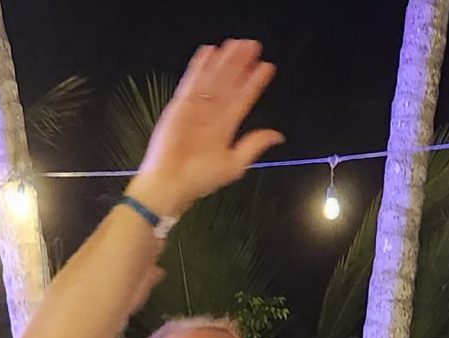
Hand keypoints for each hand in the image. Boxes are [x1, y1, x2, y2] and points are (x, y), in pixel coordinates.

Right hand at [128, 40, 284, 216]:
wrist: (170, 182)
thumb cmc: (199, 179)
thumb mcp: (234, 165)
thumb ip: (254, 146)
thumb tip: (277, 136)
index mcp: (226, 129)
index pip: (243, 100)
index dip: (254, 83)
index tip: (266, 67)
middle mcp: (212, 116)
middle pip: (229, 84)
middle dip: (240, 65)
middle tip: (252, 46)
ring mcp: (196, 109)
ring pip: (212, 79)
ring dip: (223, 61)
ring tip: (236, 44)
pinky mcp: (179, 106)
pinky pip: (191, 82)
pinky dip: (199, 67)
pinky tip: (208, 51)